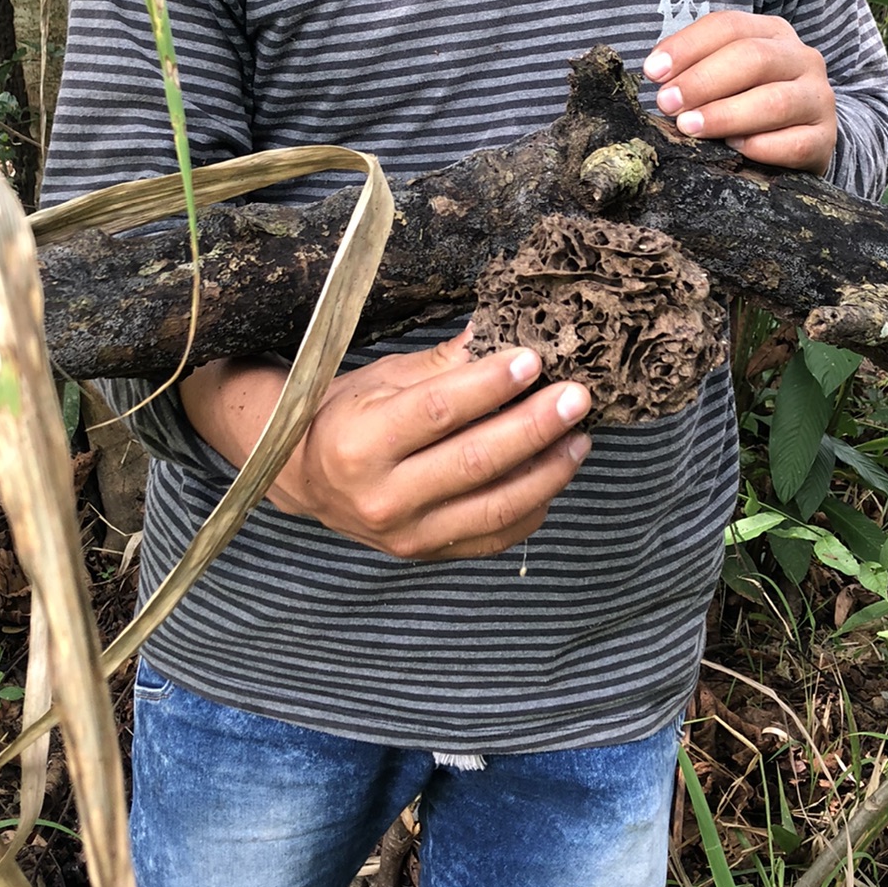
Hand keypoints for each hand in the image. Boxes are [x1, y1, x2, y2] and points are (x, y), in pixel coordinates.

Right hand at [179, 332, 591, 560]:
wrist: (308, 478)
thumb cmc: (348, 416)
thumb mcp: (382, 380)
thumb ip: (443, 364)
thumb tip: (501, 331)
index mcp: (359, 442)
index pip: (437, 411)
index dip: (490, 385)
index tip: (533, 360)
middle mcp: (381, 496)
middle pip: (473, 461)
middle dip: (534, 427)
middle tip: (575, 397)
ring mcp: (407, 534)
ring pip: (493, 506)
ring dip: (547, 471)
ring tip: (579, 438)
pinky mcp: (429, 555)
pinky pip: (494, 537)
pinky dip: (533, 506)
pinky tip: (555, 474)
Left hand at [642, 11, 836, 173]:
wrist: (803, 139)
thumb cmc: (750, 102)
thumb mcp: (726, 76)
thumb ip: (696, 68)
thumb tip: (657, 74)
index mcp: (773, 34)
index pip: (728, 26)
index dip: (687, 46)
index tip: (653, 71)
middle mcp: (801, 59)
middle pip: (753, 58)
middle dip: (703, 81)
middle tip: (667, 103)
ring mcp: (818, 98)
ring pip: (775, 102)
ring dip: (726, 115)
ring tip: (690, 127)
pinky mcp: (825, 139)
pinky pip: (795, 143)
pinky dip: (761, 147)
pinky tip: (734, 149)